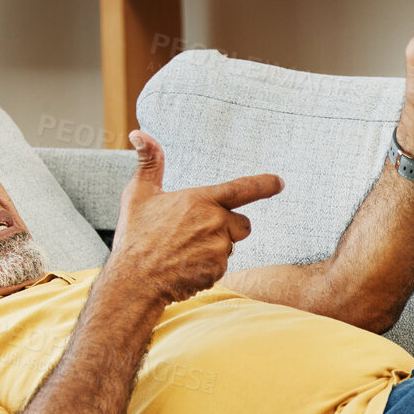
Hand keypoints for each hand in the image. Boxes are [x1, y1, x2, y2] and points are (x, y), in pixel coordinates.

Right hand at [108, 130, 283, 304]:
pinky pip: (222, 265)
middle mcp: (215, 223)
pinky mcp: (218, 270)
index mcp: (200, 200)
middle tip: (194, 233)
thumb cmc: (135, 236)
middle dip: (227, 227)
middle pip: (241, 224)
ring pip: (231, 245)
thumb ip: (149, 162)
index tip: (279, 182)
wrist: (134, 280)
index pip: (242, 189)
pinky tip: (185, 265)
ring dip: (216, 247)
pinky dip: (208, 266)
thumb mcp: (138, 193)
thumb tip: (139, 133)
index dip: (264, 185)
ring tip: (184, 250)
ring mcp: (219, 248)